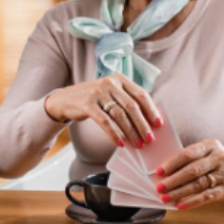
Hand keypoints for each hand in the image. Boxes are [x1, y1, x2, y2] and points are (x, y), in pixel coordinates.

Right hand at [44, 75, 160, 148]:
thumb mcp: (110, 94)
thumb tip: (148, 121)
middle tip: (149, 139)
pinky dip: (114, 134)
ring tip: (137, 144)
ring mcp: (97, 93)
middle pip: (132, 106)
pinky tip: (120, 143)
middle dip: (143, 125)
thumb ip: (126, 101)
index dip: (151, 110)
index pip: (141, 94)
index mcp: (119, 79)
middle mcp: (109, 83)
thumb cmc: (93, 99)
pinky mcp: (87, 104)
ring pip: (120, 115)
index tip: (158, 124)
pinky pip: (105, 122)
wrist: (65, 99)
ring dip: (131, 132)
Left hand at [156, 139, 223, 208]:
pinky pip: (207, 196)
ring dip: (179, 192)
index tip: (158, 172)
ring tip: (165, 198)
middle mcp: (219, 158)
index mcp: (210, 146)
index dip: (172, 163)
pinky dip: (192, 201)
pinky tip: (180, 205)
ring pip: (198, 184)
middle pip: (192, 170)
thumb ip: (187, 160)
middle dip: (173, 180)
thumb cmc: (213, 164)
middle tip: (159, 188)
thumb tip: (162, 173)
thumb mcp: (205, 155)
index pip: (188, 154)